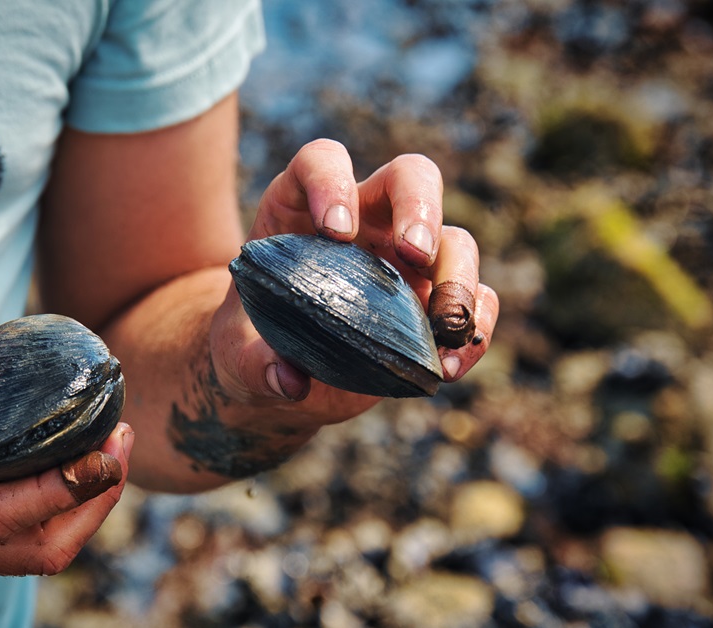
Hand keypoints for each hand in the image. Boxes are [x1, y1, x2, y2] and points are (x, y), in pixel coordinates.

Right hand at [0, 334, 132, 574]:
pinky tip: (72, 453)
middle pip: (30, 550)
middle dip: (90, 503)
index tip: (105, 450)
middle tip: (122, 438)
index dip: (58, 491)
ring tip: (112, 443)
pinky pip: (14, 535)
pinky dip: (56, 503)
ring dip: (81, 507)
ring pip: (29, 551)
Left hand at [212, 140, 498, 423]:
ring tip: (443, 328)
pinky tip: (452, 364)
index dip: (332, 182)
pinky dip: (475, 327)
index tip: (335, 232)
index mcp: (304, 207)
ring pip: (453, 240)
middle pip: (410, 177)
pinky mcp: (431, 302)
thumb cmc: (251, 344)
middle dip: (420, 208)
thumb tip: (288, 380)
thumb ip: (253, 361)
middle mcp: (364, 219)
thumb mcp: (236, 353)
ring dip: (459, 278)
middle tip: (414, 254)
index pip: (322, 162)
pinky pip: (473, 300)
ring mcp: (404, 258)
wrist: (280, 374)